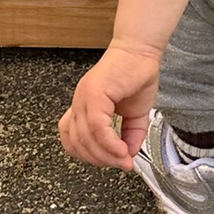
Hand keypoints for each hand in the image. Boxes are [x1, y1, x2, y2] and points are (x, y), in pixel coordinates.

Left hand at [58, 42, 160, 169]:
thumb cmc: (136, 74)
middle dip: (100, 161)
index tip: (111, 161)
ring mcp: (84, 98)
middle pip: (76, 144)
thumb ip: (131, 136)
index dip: (88, 156)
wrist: (142, 51)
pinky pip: (97, 128)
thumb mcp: (136, 114)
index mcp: (84, 107)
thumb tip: (128, 156)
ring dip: (105, 156)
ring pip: (85, 139)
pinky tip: (122, 149)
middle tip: (120, 163)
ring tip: (124, 159)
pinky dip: (110, 144)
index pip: (72, 140)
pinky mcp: (94, 94)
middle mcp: (79, 103)